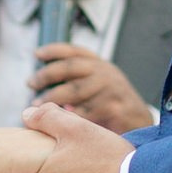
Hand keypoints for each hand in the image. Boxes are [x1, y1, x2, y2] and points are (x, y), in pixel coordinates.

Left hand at [30, 45, 156, 134]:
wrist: (140, 123)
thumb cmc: (112, 105)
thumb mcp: (99, 85)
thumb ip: (79, 80)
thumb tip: (43, 80)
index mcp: (100, 65)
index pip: (75, 51)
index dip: (54, 50)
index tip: (37, 54)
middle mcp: (106, 73)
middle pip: (70, 67)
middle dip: (47, 74)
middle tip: (30, 83)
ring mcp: (112, 89)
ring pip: (75, 90)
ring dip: (52, 98)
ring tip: (37, 105)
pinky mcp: (115, 108)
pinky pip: (85, 112)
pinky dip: (69, 116)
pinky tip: (57, 119)